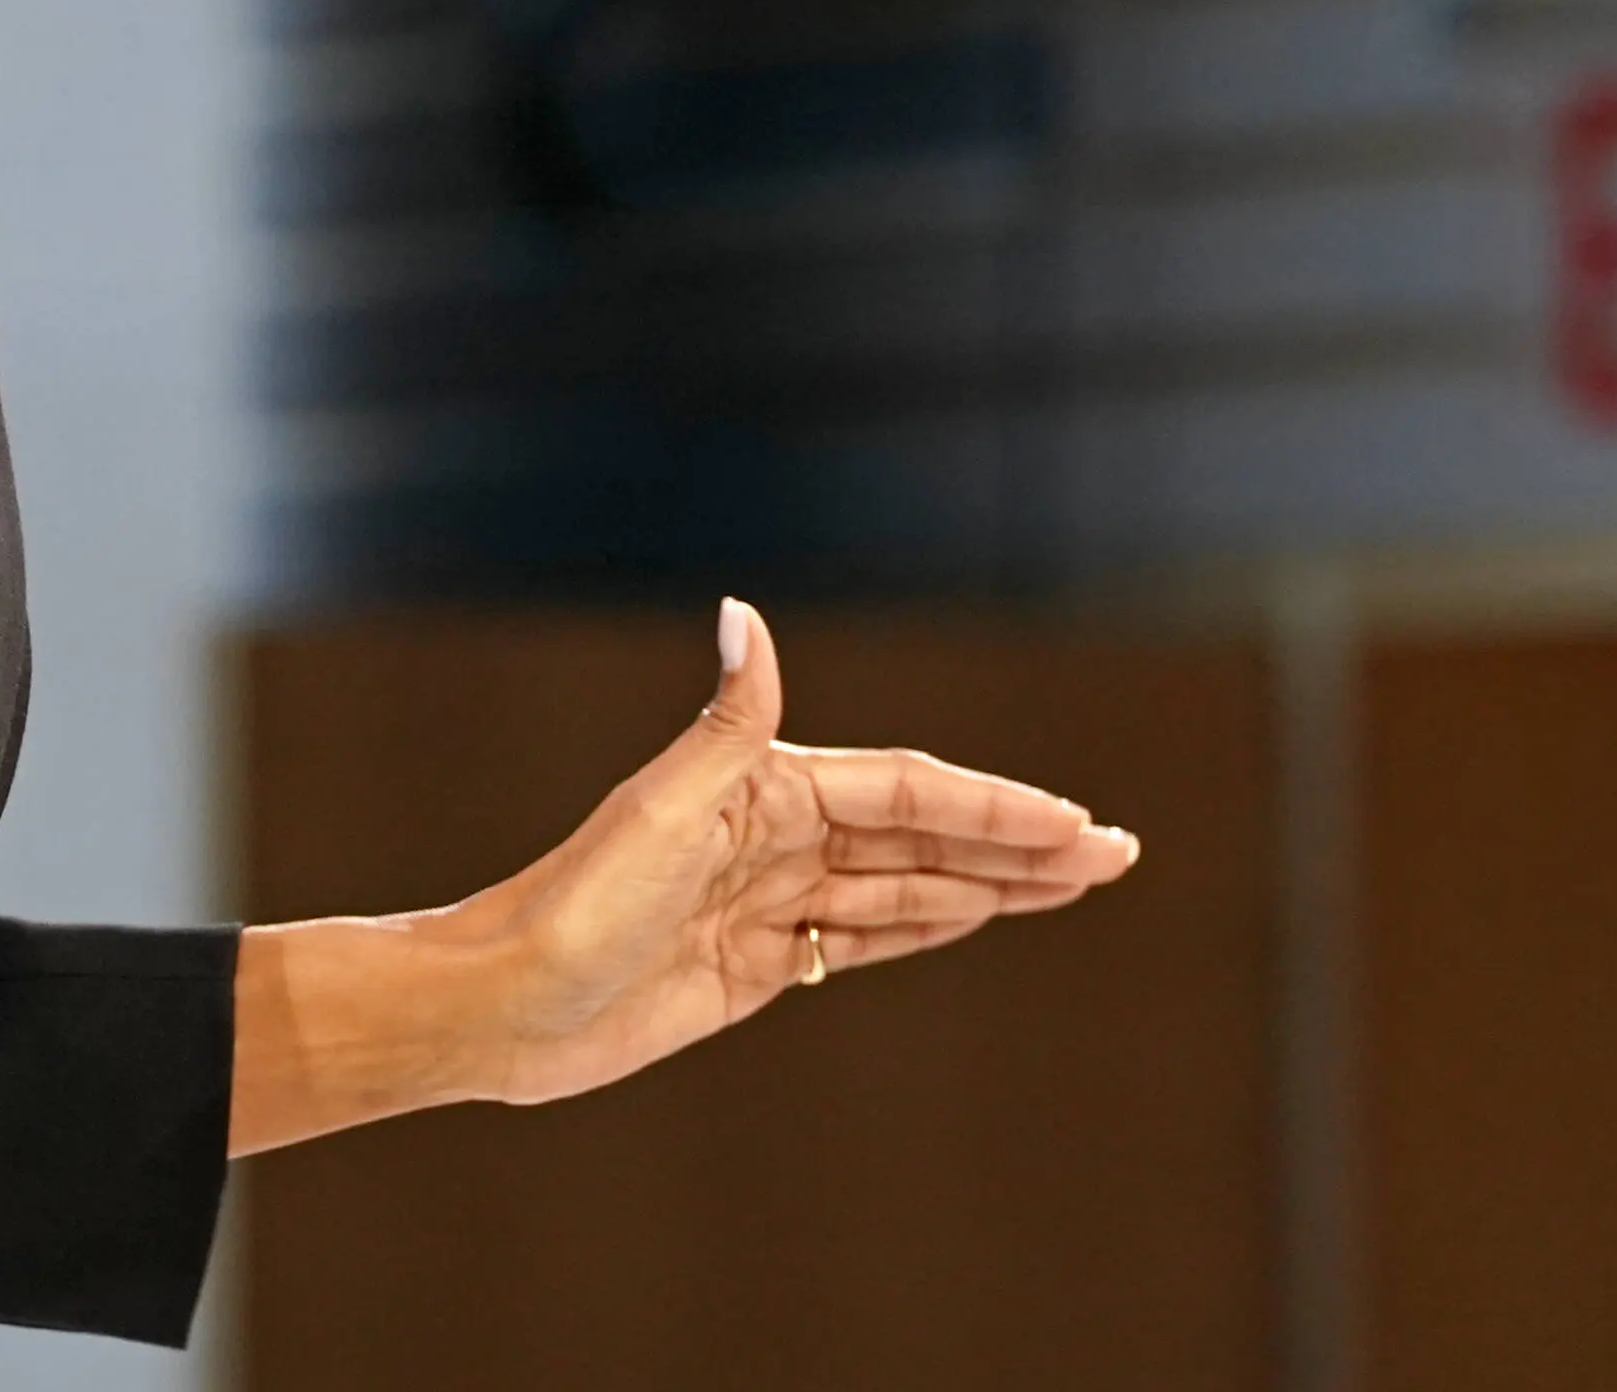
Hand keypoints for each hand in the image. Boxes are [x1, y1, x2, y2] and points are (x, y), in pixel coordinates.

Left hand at [462, 598, 1132, 1107]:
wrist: (501, 1003)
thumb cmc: (568, 905)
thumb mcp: (657, 812)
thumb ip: (727, 723)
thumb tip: (744, 614)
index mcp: (763, 788)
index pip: (907, 791)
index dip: (995, 807)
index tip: (1075, 825)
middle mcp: (774, 835)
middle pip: (923, 834)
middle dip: (1019, 844)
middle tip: (1116, 857)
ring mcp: (770, 900)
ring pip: (906, 886)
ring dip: (990, 883)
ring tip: (1074, 885)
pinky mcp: (756, 964)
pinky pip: (865, 936)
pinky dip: (927, 925)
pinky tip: (976, 917)